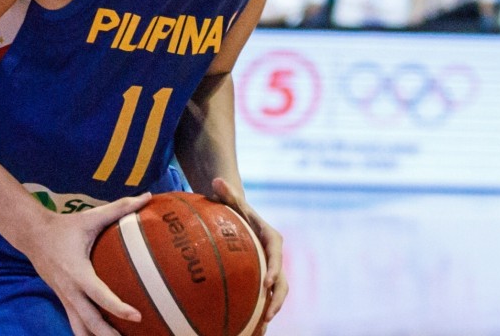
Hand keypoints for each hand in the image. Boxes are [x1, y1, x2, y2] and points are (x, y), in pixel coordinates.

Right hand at [20, 192, 150, 335]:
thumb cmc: (65, 226)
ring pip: (80, 328)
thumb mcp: (91, 216)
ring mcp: (65, 298)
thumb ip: (120, 207)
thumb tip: (147, 197)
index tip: (136, 316)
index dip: (117, 307)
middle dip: (108, 335)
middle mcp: (70, 289)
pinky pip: (76, 323)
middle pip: (89, 322)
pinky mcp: (63, 300)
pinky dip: (88, 333)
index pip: (99, 295)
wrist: (32, 235)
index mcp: (77, 271)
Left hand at [211, 177, 287, 332]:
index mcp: (271, 238)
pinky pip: (264, 298)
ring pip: (276, 294)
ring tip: (261, 328)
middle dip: (277, 299)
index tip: (267, 283)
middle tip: (267, 315)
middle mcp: (275, 257)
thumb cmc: (234, 209)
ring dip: (271, 311)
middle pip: (282, 281)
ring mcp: (270, 269)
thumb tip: (217, 179)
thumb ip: (226, 192)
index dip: (274, 269)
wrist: (239, 218)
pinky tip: (250, 330)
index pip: (276, 255)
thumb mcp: (231, 200)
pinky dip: (260, 314)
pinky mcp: (262, 279)